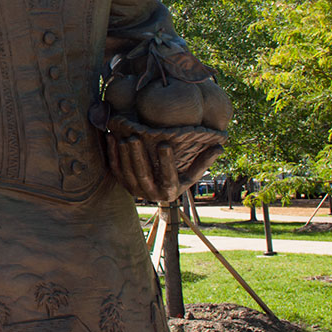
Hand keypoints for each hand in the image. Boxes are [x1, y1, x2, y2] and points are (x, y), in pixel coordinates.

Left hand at [105, 132, 221, 203]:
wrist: (155, 189)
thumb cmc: (177, 177)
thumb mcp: (191, 173)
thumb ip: (203, 161)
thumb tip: (220, 147)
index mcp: (169, 193)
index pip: (168, 177)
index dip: (166, 161)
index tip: (164, 143)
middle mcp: (150, 194)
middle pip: (142, 174)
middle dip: (137, 156)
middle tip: (135, 137)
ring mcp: (134, 189)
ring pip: (127, 172)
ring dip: (124, 154)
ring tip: (124, 137)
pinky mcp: (121, 183)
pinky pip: (115, 168)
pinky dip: (112, 154)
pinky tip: (112, 137)